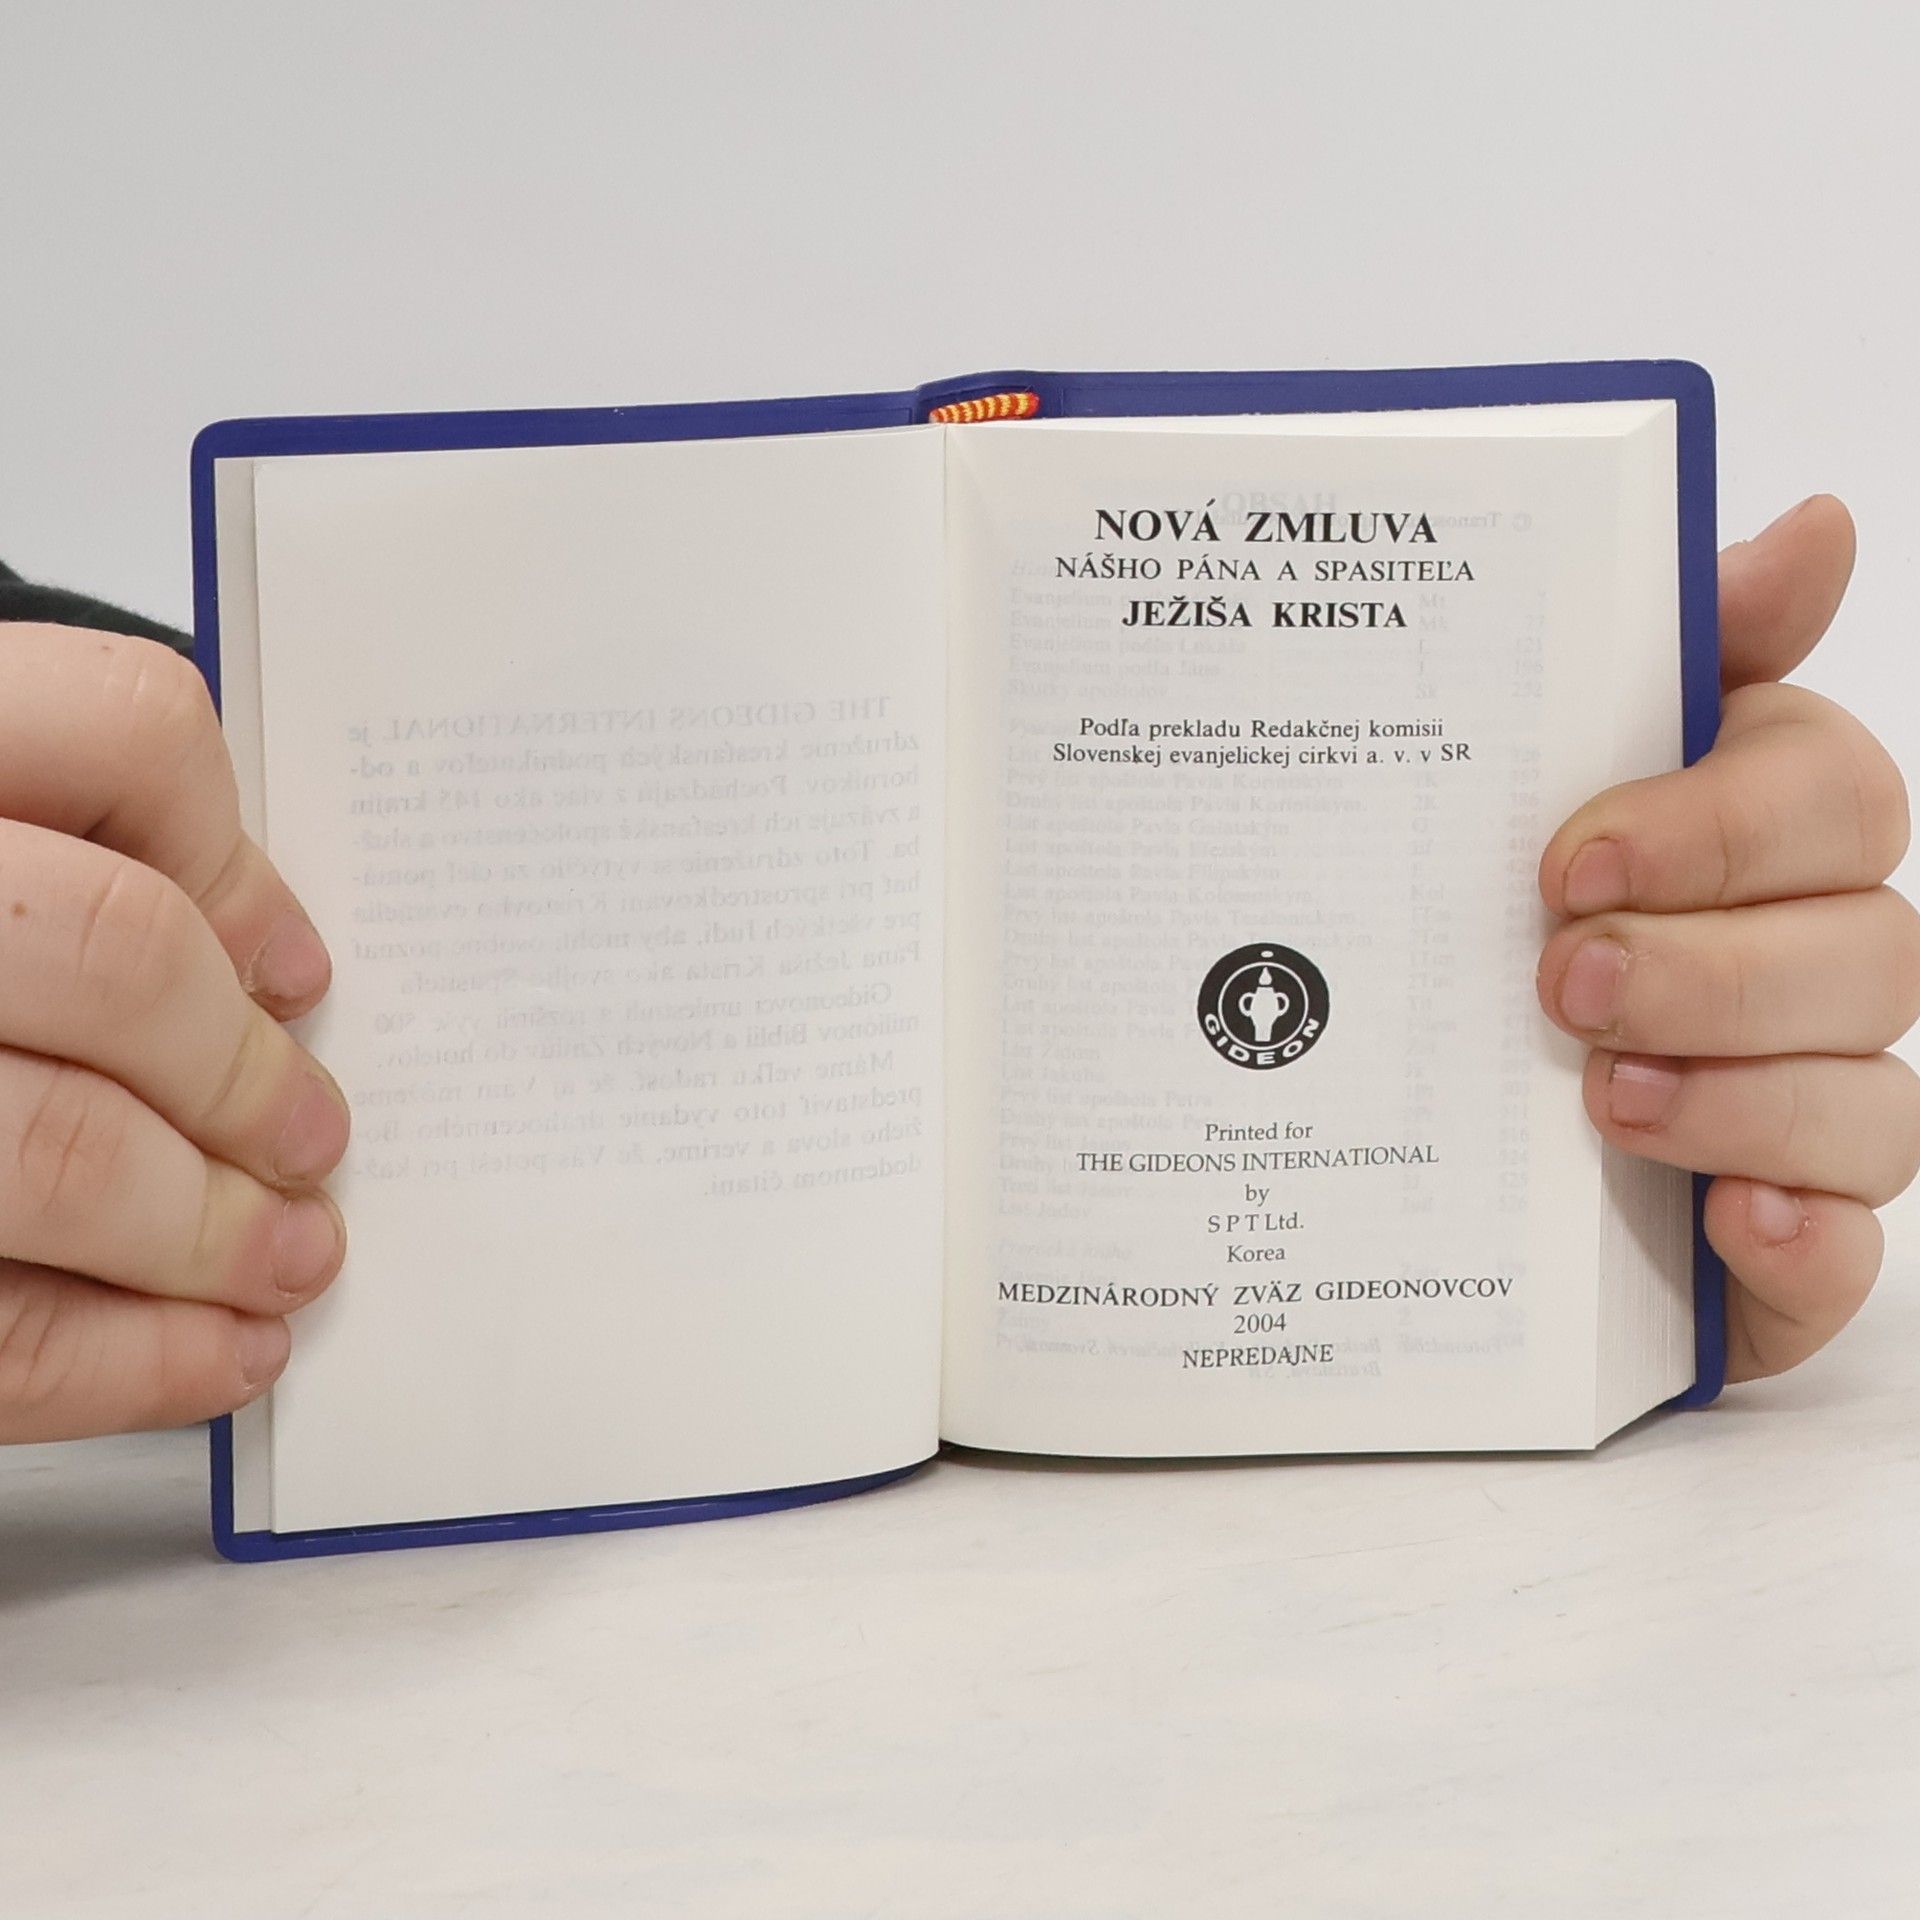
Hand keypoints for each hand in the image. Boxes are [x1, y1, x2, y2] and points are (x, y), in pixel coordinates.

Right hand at [0, 626, 347, 1441]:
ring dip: (210, 1233)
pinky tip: (212, 1355)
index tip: (294, 975)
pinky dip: (128, 1361)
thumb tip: (271, 971)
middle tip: (309, 1141)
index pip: (126, 727)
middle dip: (246, 1076)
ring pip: (61, 1154)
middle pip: (120, 955)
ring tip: (285, 1259)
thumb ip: (77, 858)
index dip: (239, 863)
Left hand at [1537, 497, 1919, 1381]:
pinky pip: (1848, 1249)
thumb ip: (1679, 654)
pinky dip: (1800, 1237)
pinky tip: (1725, 1220)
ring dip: (1736, 1097)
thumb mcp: (1544, 773)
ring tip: (1599, 1095)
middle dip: (1711, 968)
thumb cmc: (1497, 917)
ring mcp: (1810, 1111)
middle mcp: (1811, 968)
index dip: (1717, 825)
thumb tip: (1823, 525)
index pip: (1835, 796)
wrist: (1419, 1122)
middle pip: (1865, 951)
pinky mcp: (1783, 1240)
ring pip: (1868, 1103)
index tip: (1570, 856)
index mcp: (1763, 838)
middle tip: (1559, 978)